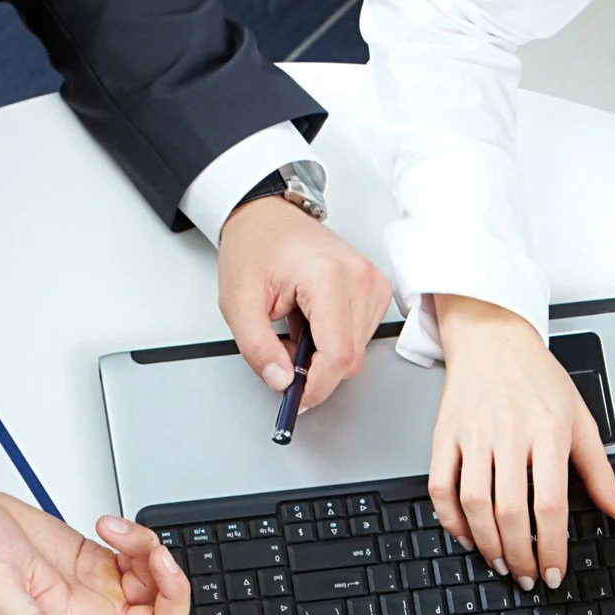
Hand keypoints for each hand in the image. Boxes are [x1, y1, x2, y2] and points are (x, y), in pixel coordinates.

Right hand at [0, 492, 234, 614]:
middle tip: (152, 554)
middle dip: (172, 586)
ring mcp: (96, 588)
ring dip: (153, 556)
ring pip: (155, 585)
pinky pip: (139, 559)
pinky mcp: (95, 562)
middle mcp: (92, 614)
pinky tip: (111, 528)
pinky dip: (138, 540)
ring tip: (119, 532)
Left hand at [216, 196, 390, 410]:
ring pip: (356, 352)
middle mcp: (360, 278)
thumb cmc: (254, 246)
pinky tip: (313, 321)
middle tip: (281, 350)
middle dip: (314, 369)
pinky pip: (360, 336)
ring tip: (295, 327)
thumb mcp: (238, 303)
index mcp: (329, 277)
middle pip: (349, 358)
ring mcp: (372, 282)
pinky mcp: (376, 289)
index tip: (295, 398)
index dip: (316, 386)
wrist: (267, 216)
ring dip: (323, 354)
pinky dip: (334, 340)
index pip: (337, 355)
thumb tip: (282, 382)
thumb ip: (258, 349)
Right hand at [427, 295, 614, 589]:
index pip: (550, 505)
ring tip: (500, 564)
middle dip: (520, 556)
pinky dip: (451, 520)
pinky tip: (467, 537)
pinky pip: (441, 489)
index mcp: (547, 432)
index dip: (552, 547)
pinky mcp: (445, 437)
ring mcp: (472, 437)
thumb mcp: (580, 419)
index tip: (554, 573)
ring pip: (474, 505)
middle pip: (511, 513)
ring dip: (487, 545)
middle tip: (527, 578)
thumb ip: (599, 471)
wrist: (492, 338)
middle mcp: (508, 435)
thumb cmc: (538, 378)